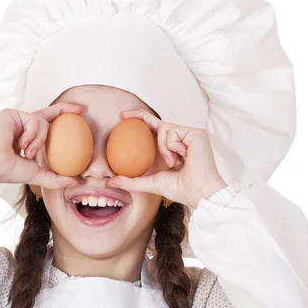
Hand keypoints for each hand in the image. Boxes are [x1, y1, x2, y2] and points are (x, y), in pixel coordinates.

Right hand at [0, 104, 82, 189]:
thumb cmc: (7, 171)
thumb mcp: (37, 175)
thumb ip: (56, 178)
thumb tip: (77, 182)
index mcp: (26, 138)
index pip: (46, 125)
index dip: (61, 118)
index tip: (79, 116)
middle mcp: (22, 127)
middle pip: (47, 114)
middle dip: (64, 109)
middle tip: (80, 110)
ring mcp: (17, 119)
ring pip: (43, 122)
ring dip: (38, 141)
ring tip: (26, 153)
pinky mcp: (12, 113)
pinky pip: (34, 120)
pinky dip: (32, 135)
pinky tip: (20, 145)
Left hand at [108, 109, 226, 207]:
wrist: (197, 192)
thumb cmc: (180, 189)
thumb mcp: (149, 183)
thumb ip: (130, 181)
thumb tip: (110, 182)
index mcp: (172, 149)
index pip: (155, 130)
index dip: (141, 121)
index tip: (124, 117)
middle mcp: (182, 139)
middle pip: (159, 123)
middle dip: (140, 116)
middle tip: (123, 116)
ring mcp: (189, 135)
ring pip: (164, 128)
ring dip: (163, 147)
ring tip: (173, 162)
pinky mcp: (196, 133)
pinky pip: (173, 131)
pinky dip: (172, 146)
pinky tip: (183, 157)